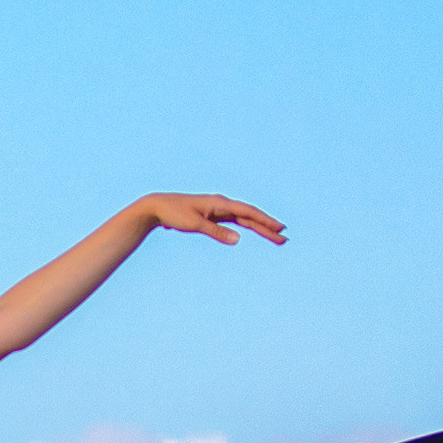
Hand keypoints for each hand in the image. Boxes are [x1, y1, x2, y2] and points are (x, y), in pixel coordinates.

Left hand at [140, 194, 285, 247]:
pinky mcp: (214, 216)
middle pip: (250, 216)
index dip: (266, 221)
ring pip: (245, 220)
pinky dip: (247, 227)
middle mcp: (222, 205)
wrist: (158, 207)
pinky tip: (255, 231)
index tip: (280, 228)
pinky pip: (235, 222)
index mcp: (220, 203)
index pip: (248, 212)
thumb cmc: (174, 213)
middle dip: (268, 227)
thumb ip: (216, 232)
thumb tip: (237, 239)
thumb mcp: (195, 224)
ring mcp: (219, 210)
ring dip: (260, 228)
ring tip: (276, 237)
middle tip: (284, 239)